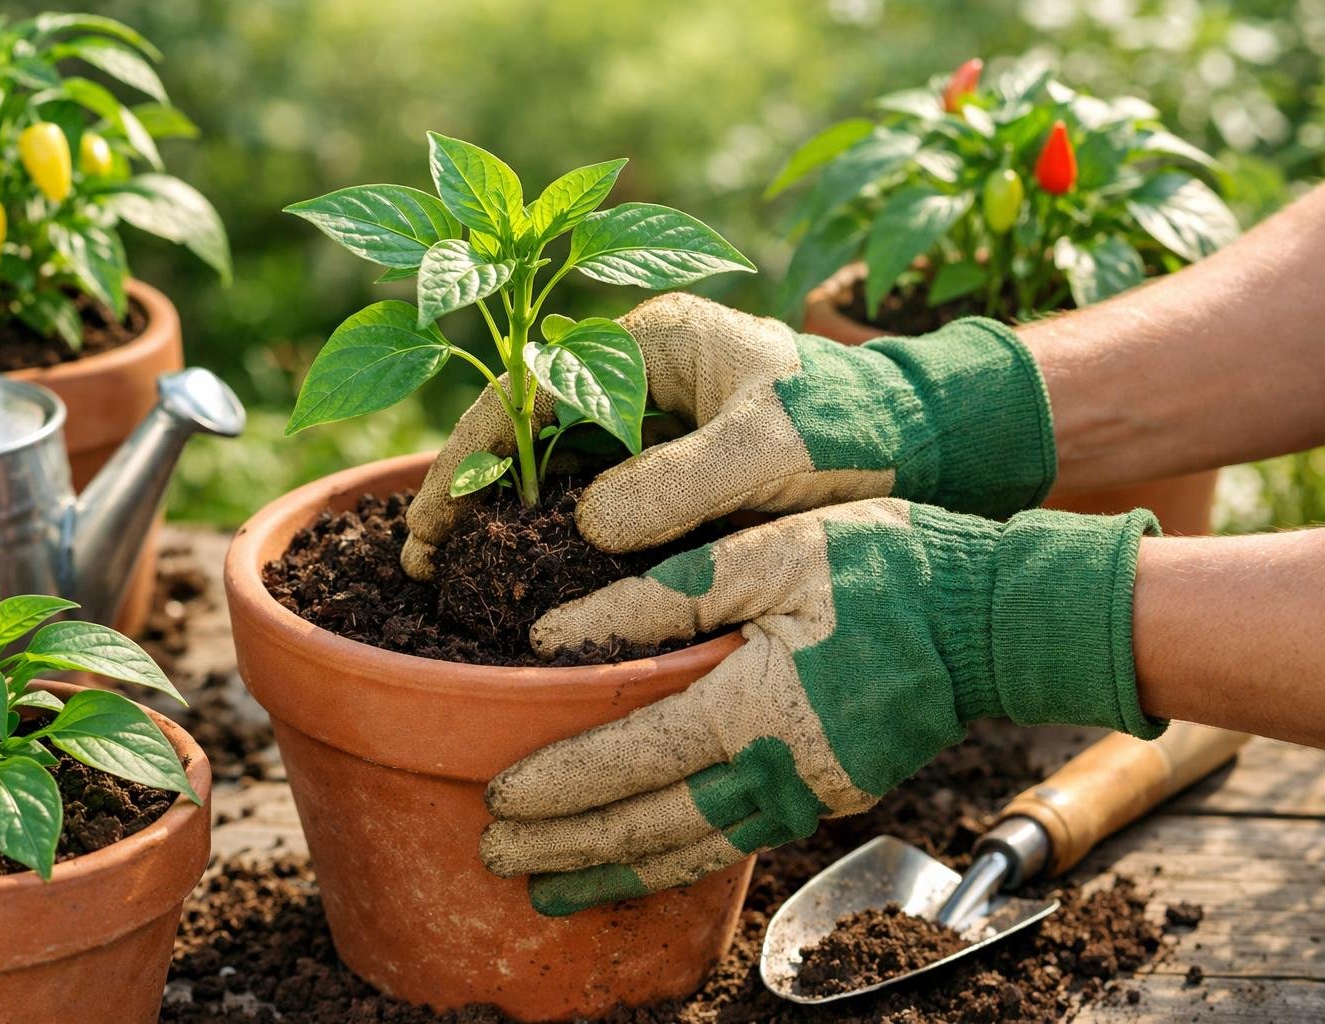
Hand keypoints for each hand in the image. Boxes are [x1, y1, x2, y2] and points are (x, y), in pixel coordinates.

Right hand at [402, 292, 1055, 578]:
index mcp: (652, 340)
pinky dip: (554, 537)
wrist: (931, 445)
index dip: (471, 453)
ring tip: (452, 579)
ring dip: (503, 517)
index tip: (433, 518)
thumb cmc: (859, 427)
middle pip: (527, 427)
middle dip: (470, 489)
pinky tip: (526, 582)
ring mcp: (654, 421)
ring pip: (553, 467)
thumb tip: (585, 525)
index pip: (530, 386)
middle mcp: (639, 374)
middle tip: (422, 563)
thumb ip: (680, 482)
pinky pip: (594, 499)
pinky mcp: (672, 468)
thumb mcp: (772, 450)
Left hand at [479, 499, 1161, 915]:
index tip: (500, 799)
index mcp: (755, 704)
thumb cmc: (884, 569)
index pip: (634, 758)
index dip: (562, 783)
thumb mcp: (767, 552)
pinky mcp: (828, 796)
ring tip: (550, 889)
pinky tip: (639, 866)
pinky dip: (676, 864)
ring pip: (691, 850)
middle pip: (651, 825)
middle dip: (570, 846)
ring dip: (615, 872)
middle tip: (496, 857)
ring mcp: (808, 794)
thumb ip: (661, 597)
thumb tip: (557, 638)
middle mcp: (777, 769)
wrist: (994, 619)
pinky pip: (734, 842)